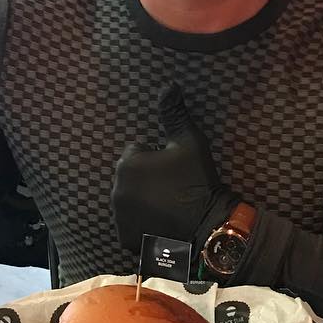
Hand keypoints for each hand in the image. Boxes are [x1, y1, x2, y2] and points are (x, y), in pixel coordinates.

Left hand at [112, 84, 236, 254]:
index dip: (158, 158)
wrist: (207, 227)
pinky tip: (162, 222)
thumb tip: (169, 85)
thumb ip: (174, 114)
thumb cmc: (197, 181)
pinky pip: (130, 224)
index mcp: (127, 164)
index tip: (174, 169)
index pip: (137, 152)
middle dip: (147, 178)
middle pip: (131, 177)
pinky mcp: (124, 238)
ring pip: (129, 199)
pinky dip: (141, 223)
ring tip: (169, 205)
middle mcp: (116, 190)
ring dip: (143, 199)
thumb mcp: (189, 142)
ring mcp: (118, 217)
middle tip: (173, 188)